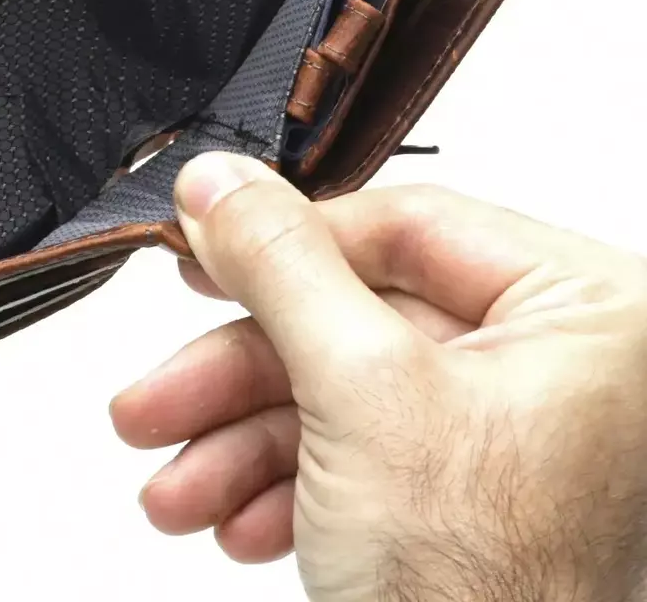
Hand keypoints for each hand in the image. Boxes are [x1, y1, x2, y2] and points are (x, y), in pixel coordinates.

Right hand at [111, 154, 646, 601]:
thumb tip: (220, 182)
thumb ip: (281, 266)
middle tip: (157, 392)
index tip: (200, 246)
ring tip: (172, 490)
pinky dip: (283, 485)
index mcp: (585, 313)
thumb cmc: (486, 597)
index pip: (407, 226)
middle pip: (358, 321)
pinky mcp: (466, 492)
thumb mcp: (359, 391)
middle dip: (240, 374)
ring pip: (344, 393)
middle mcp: (558, 367)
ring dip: (242, 442)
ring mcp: (510, 435)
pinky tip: (229, 520)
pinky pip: (358, 453)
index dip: (289, 241)